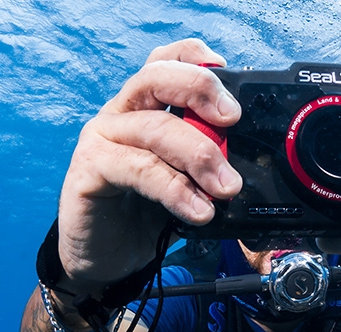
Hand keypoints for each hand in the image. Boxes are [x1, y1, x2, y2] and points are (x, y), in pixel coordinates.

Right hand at [56, 39, 242, 295]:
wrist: (104, 262)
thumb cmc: (144, 217)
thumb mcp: (187, 184)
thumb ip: (208, 165)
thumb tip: (251, 163)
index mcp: (144, 108)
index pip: (166, 61)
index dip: (198, 60)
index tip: (229, 86)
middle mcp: (120, 115)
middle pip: (157, 77)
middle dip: (201, 91)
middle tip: (233, 120)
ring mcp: (100, 140)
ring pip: (154, 128)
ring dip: (200, 155)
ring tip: (227, 189)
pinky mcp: (88, 171)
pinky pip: (137, 169)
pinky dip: (174, 189)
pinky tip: (198, 210)